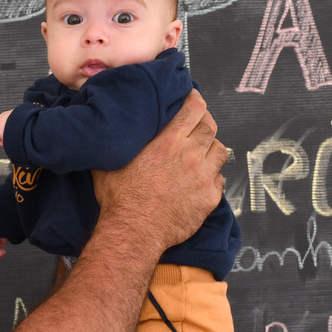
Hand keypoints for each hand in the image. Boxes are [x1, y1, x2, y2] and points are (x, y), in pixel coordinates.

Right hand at [91, 90, 226, 252]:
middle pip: (210, 126)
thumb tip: (112, 125)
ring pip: (220, 151)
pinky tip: (200, 180)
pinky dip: (212, 177)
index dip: (195, 100)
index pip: (194, 108)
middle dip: (204, 122)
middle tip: (196, 126)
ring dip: (211, 148)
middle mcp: (190, 155)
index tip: (192, 100)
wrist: (134, 231)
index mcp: (168, 141)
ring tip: (200, 153)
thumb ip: (120, 140)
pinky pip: (219, 179)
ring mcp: (203, 177)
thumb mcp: (111, 160)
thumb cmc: (119, 198)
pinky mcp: (209, 198)